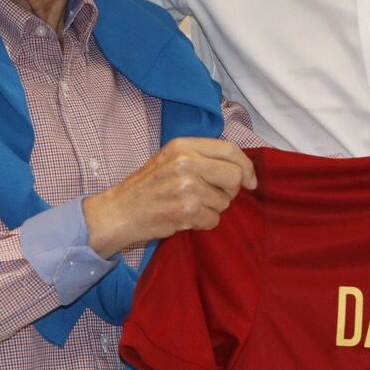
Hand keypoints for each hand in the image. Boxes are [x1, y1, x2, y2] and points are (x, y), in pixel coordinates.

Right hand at [82, 138, 256, 259]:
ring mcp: (187, 187)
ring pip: (224, 202)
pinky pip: (214, 220)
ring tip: (188, 207)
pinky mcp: (186, 211)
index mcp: (182, 145)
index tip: (251, 182)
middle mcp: (186, 162)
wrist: (118, 212)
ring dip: (211, 209)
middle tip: (212, 197)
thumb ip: (202, 158)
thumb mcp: (170, 159)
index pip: (230, 150)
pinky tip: (185, 219)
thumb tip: (242, 171)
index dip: (246, 167)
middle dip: (229, 192)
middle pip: (234, 177)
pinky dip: (203, 223)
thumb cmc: (146, 187)